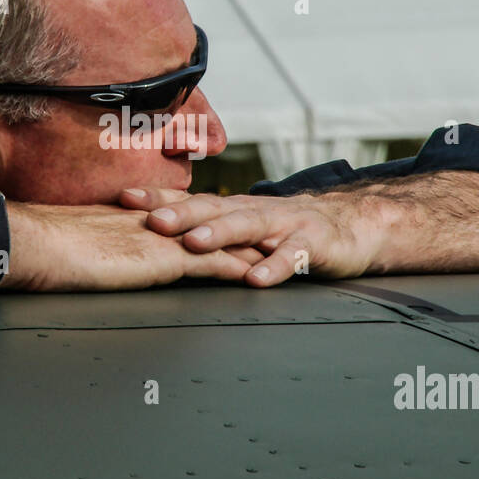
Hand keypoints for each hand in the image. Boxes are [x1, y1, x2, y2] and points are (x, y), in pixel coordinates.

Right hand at [2, 201, 265, 291]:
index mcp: (126, 217)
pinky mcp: (163, 260)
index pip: (174, 217)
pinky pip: (211, 265)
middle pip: (204, 223)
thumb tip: (73, 256)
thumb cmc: (37, 249)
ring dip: (244, 248)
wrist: (33, 244)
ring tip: (273, 253)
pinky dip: (236, 269)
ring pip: (215, 242)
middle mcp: (149, 223)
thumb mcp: (66, 245)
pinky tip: (255, 276)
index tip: (220, 224)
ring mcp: (159, 240)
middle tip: (262, 231)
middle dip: (233, 228)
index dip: (199, 220)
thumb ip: (81, 247)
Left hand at [119, 188, 374, 287]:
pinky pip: (292, 257)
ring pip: (248, 227)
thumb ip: (213, 229)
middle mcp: (255, 211)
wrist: (355, 223)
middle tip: (151, 221)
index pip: (191, 199)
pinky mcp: (313, 245)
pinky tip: (256, 280)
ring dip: (220, 234)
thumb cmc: (291, 227)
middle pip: (214, 208)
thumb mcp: (247, 227)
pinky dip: (274, 267)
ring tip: (194, 243)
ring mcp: (285, 226)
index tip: (123, 198)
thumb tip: (159, 237)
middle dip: (181, 213)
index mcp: (235, 208)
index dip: (158, 198)